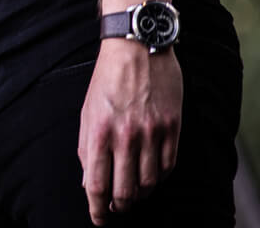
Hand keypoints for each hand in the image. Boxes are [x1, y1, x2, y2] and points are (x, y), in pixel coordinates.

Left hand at [78, 38, 182, 223]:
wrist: (137, 48)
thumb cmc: (106, 80)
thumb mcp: (86, 112)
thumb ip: (87, 148)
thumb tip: (89, 182)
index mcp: (99, 131)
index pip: (97, 185)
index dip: (97, 209)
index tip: (99, 219)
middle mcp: (126, 136)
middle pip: (125, 191)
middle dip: (119, 207)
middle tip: (117, 210)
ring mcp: (152, 133)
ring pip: (149, 183)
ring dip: (139, 193)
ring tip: (132, 192)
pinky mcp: (173, 128)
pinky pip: (168, 166)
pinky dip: (158, 177)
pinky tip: (151, 175)